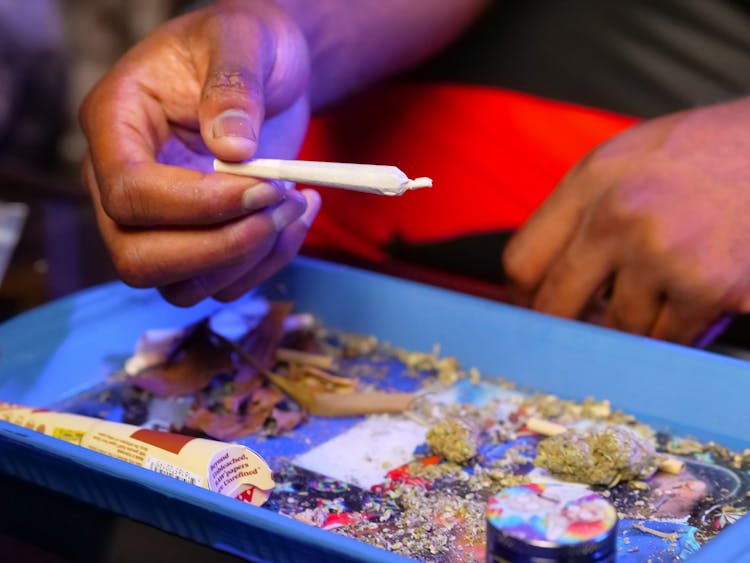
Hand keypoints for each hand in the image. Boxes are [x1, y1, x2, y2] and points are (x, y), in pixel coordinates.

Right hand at [80, 0, 319, 306]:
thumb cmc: (245, 44)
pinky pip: (223, 284)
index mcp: (115, 126)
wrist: (267, 69)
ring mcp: (158, 223)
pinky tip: (297, 217)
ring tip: (297, 202)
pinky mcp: (197, 242)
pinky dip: (268, 262)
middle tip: (281, 204)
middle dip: (221, 248)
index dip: (197, 205)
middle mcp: (123, 185)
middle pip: (140, 260)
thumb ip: (233, 86)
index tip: (264, 186)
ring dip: (250, 259)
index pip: (130, 194)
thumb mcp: (242, 39)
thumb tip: (233, 150)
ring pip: (182, 287)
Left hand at [503, 98, 749, 344]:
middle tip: (581, 328)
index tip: (534, 309)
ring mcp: (663, 254)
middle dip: (566, 325)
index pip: (522, 262)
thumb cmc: (707, 154)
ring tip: (660, 290)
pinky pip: (668, 338)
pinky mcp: (709, 288)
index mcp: (591, 181)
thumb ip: (580, 211)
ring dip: (632, 325)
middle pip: (556, 306)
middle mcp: (618, 216)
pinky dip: (675, 330)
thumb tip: (542, 277)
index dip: (524, 296)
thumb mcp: (627, 158)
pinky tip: (692, 299)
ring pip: (618, 329)